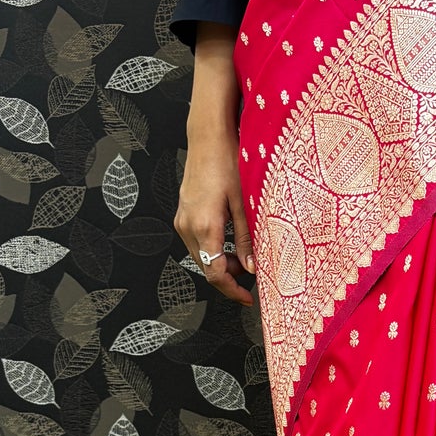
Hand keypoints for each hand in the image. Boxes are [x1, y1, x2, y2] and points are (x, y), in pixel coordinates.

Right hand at [174, 22, 254, 306]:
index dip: (232, 290)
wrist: (207, 136)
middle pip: (206, 267)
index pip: (215, 273)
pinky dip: (215, 248)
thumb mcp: (245, 203)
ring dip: (222, 262)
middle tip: (253, 280)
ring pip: (201, 254)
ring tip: (247, 259)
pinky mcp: (183, 212)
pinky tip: (233, 242)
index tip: (249, 298)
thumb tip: (253, 269)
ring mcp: (182, 219)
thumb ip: (248, 239)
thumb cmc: (229, 163)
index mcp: (204, 227)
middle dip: (229, 278)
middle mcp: (187, 226)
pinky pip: (197, 241)